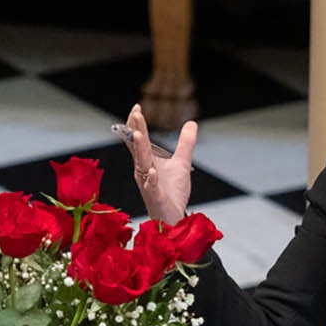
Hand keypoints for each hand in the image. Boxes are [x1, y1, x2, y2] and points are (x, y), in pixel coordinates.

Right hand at [125, 103, 195, 224]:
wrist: (174, 218)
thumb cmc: (173, 192)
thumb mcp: (182, 163)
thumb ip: (185, 143)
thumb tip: (191, 123)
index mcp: (147, 162)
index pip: (138, 141)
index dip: (136, 125)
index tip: (137, 108)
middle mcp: (143, 171)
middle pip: (138, 148)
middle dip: (136, 130)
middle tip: (135, 113)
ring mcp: (148, 185)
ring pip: (142, 164)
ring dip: (140, 150)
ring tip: (138, 134)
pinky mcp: (155, 197)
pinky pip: (151, 187)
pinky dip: (151, 179)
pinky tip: (152, 170)